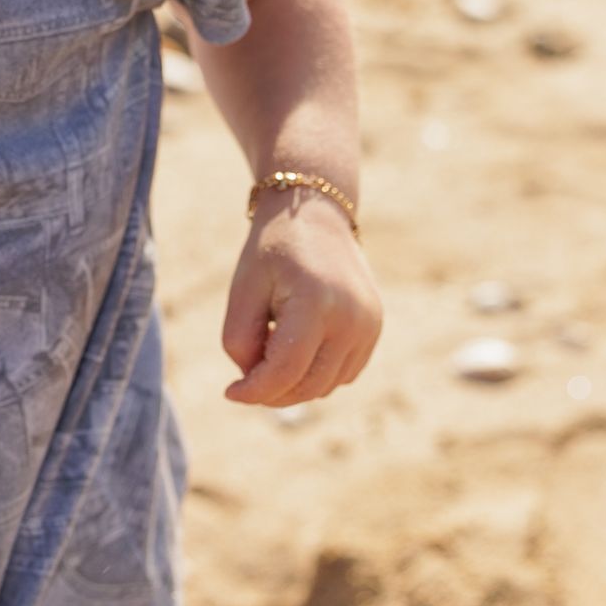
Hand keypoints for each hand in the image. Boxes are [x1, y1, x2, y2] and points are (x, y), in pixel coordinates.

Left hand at [221, 195, 381, 408]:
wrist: (316, 212)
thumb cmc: (273, 250)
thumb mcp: (244, 289)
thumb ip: (240, 340)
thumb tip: (254, 383)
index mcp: (317, 302)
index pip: (286, 370)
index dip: (255, 390)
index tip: (230, 392)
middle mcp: (353, 318)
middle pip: (309, 384)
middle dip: (273, 393)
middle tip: (245, 380)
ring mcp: (370, 325)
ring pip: (328, 384)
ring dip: (295, 384)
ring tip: (270, 350)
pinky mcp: (375, 328)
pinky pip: (343, 372)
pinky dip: (317, 373)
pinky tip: (296, 346)